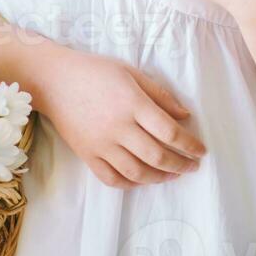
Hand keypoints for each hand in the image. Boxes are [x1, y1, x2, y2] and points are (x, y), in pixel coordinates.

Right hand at [37, 45, 206, 189]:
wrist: (55, 81)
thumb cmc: (95, 71)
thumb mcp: (131, 72)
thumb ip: (159, 94)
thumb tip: (185, 115)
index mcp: (132, 103)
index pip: (169, 131)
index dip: (190, 144)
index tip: (201, 150)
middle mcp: (118, 127)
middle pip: (157, 156)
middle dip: (181, 165)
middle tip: (192, 166)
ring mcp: (101, 144)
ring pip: (137, 172)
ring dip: (160, 177)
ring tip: (172, 174)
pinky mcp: (87, 155)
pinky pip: (112, 179)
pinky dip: (131, 184)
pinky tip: (142, 178)